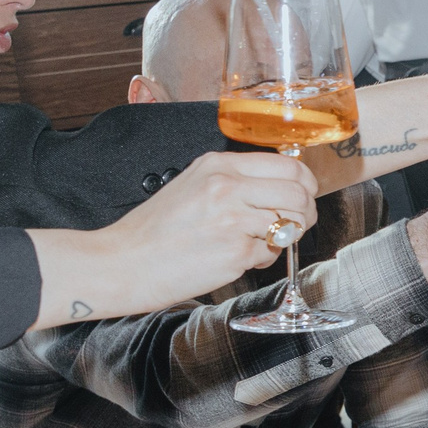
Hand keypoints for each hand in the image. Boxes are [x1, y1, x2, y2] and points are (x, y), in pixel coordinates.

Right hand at [30, 150, 316, 325]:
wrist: (122, 262)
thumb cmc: (154, 230)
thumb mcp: (193, 185)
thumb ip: (235, 181)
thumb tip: (281, 187)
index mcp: (218, 166)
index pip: (288, 165)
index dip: (305, 184)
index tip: (303, 196)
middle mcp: (228, 187)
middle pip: (299, 193)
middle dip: (305, 212)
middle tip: (295, 225)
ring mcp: (233, 220)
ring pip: (291, 224)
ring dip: (284, 237)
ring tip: (259, 244)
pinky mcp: (235, 252)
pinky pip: (270, 254)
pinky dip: (261, 260)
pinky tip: (237, 259)